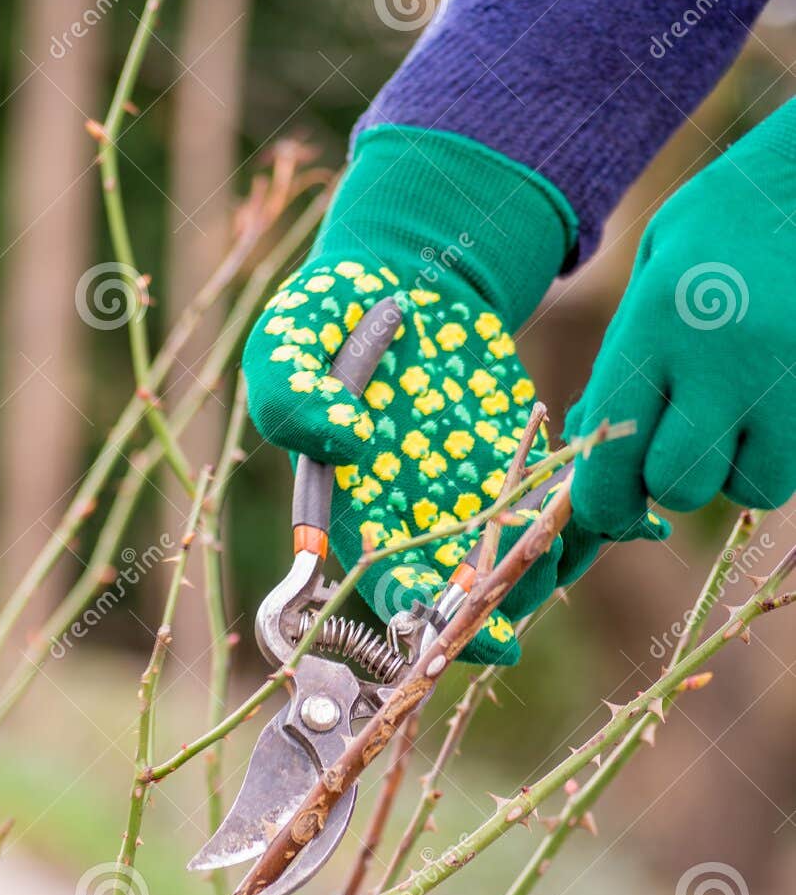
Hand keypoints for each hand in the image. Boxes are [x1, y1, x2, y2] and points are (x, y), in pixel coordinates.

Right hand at [243, 125, 577, 663]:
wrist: (404, 275)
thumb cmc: (331, 314)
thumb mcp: (287, 343)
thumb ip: (294, 396)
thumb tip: (345, 443)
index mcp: (357, 513)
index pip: (388, 590)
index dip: (424, 619)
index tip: (465, 617)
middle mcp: (417, 524)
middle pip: (463, 598)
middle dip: (504, 604)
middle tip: (538, 573)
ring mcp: (474, 502)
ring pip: (518, 565)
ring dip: (555, 560)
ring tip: (581, 522)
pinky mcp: (523, 472)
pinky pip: (559, 515)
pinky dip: (587, 515)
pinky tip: (606, 487)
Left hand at [568, 100, 795, 543]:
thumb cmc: (729, 220)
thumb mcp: (656, 268)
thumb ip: (621, 358)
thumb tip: (586, 441)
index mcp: (659, 320)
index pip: (612, 455)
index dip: (605, 499)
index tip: (611, 501)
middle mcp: (723, 356)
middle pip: (679, 486)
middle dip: (670, 482)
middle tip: (678, 443)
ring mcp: (787, 377)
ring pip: (745, 488)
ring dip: (731, 472)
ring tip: (735, 418)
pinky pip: (790, 471)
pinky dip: (773, 460)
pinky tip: (769, 412)